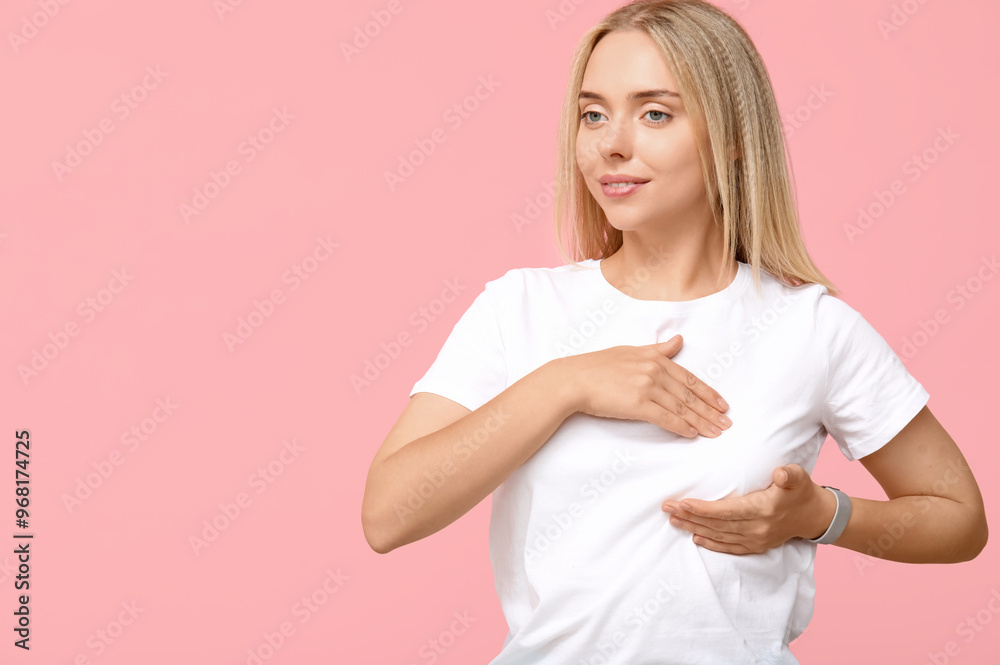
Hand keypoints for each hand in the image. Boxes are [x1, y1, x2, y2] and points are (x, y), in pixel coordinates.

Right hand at [559, 335, 731, 438]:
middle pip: (689, 395)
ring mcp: (647, 387)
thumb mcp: (630, 351)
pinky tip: (692, 434)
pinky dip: (681, 427)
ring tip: (715, 432)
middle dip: (710, 411)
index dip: (708, 394)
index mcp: (654, 358)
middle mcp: (654, 371)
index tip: (722, 405)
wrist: (574, 379)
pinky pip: (665, 418)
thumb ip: (658, 350)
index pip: (689, 378)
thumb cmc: (597, 366)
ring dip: (701, 422)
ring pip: (681, 408)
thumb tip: (678, 341)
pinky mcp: (637, 404)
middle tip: (726, 424)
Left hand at [660, 464, 835, 553]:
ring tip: (673, 520)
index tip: (684, 503)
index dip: (704, 509)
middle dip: (690, 517)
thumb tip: (780, 473)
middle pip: (718, 525)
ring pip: (719, 536)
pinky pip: (729, 548)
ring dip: (694, 529)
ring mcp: (757, 540)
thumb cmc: (801, 491)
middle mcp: (758, 529)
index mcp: (764, 510)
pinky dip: (711, 544)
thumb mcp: (799, 477)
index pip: (728, 511)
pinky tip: (695, 538)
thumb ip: (790, 474)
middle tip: (667, 508)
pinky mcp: (756, 546)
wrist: (814, 516)